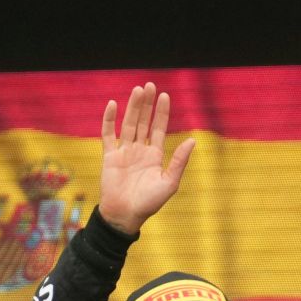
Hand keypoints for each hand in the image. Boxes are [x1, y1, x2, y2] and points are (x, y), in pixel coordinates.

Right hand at [98, 82, 195, 233]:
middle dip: (147, 104)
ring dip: (132, 107)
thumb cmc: (149, 203)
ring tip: (137, 90)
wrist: (125, 215)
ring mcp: (124, 152)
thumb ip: (179, 160)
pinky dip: (109, 120)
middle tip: (150, 85)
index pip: (158, 128)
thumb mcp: (169, 182)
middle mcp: (139, 150)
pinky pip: (108, 135)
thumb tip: (193, 140)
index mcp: (154, 155)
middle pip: (143, 122)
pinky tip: (112, 105)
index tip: (164, 96)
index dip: (161, 112)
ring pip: (128, 124)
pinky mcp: (109, 156)